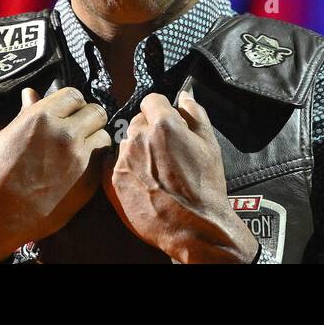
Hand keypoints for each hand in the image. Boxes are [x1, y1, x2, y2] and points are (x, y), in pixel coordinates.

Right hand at [0, 85, 111, 261]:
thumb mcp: (6, 135)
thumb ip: (27, 113)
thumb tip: (31, 94)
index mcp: (43, 117)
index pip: (74, 94)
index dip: (71, 103)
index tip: (68, 111)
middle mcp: (65, 133)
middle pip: (96, 111)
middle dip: (88, 118)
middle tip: (78, 128)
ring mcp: (79, 158)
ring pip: (103, 136)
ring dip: (94, 139)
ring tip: (80, 149)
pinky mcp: (88, 182)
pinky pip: (102, 162)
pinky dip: (94, 162)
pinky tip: (79, 168)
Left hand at [101, 90, 258, 263]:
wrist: (194, 228)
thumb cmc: (204, 188)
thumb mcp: (209, 145)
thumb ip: (195, 113)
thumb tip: (185, 96)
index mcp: (163, 125)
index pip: (152, 100)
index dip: (162, 111)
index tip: (167, 124)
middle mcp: (139, 138)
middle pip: (138, 121)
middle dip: (150, 131)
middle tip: (165, 152)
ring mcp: (123, 160)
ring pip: (127, 142)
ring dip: (137, 150)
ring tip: (155, 171)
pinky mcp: (113, 181)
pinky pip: (114, 162)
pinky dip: (126, 167)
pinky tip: (142, 181)